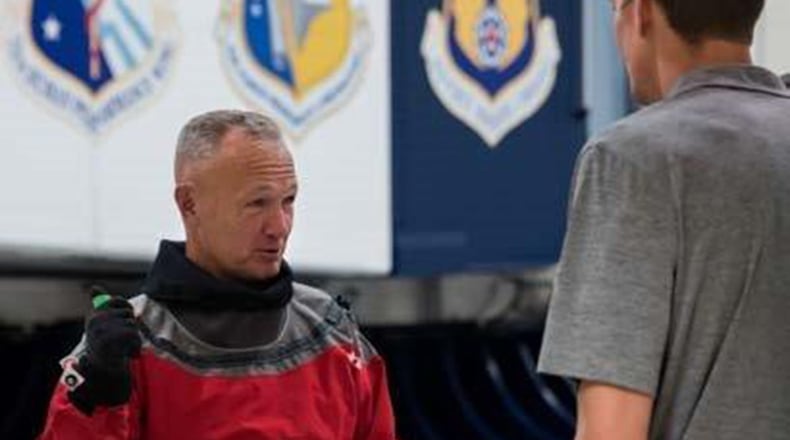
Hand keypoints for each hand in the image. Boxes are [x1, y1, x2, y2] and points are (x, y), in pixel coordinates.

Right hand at [67, 294, 141, 413]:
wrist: (100, 372)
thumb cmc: (103, 345)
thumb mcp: (101, 324)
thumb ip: (100, 304)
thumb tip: (94, 287)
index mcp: (94, 314)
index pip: (117, 300)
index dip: (126, 310)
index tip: (124, 321)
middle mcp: (95, 320)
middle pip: (128, 313)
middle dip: (130, 326)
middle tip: (121, 341)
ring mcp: (102, 330)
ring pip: (132, 324)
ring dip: (133, 338)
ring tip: (123, 348)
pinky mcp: (110, 340)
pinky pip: (133, 335)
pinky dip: (135, 346)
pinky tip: (128, 354)